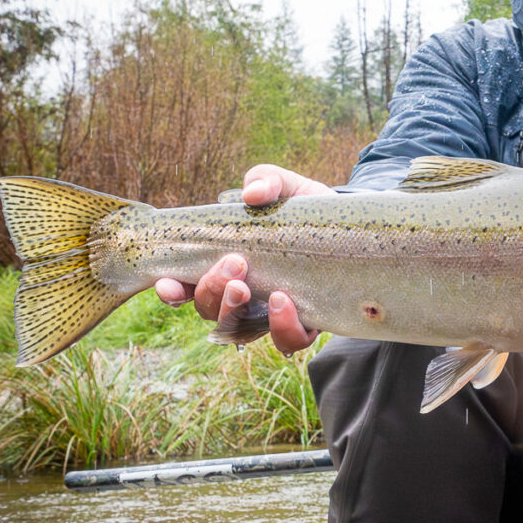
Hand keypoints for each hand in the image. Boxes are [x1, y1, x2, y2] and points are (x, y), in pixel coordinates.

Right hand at [154, 165, 331, 355]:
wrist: (354, 229)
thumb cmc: (307, 210)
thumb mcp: (288, 187)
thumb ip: (266, 180)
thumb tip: (251, 194)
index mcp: (226, 266)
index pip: (186, 286)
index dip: (171, 290)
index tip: (168, 283)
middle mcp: (244, 296)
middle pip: (209, 310)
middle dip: (212, 290)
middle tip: (234, 263)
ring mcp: (272, 314)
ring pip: (239, 330)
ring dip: (234, 310)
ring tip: (246, 286)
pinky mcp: (305, 324)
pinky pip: (287, 342)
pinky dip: (281, 327)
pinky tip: (284, 302)